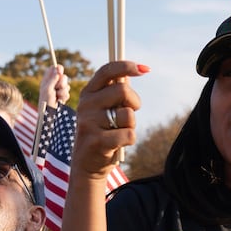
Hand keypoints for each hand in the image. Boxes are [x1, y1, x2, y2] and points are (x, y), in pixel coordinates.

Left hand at [40, 64, 70, 109]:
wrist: (49, 114)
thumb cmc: (45, 101)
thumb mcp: (47, 89)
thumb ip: (52, 79)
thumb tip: (57, 70)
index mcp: (46, 80)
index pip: (53, 69)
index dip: (58, 69)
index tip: (60, 71)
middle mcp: (53, 84)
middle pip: (62, 76)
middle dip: (62, 82)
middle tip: (58, 87)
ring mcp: (58, 90)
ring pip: (66, 85)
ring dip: (63, 91)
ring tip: (57, 97)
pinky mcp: (63, 96)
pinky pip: (68, 92)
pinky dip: (64, 96)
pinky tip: (59, 101)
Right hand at [74, 60, 147, 177]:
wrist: (87, 164)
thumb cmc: (102, 132)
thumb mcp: (104, 108)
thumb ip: (114, 91)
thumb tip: (131, 72)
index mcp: (88, 93)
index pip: (107, 70)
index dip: (127, 66)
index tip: (145, 69)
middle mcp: (85, 105)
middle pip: (123, 90)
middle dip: (135, 102)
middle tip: (129, 113)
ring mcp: (89, 123)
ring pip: (128, 115)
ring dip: (131, 125)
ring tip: (118, 132)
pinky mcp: (97, 141)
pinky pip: (128, 134)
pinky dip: (129, 139)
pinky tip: (118, 144)